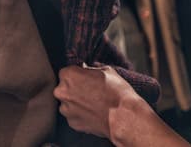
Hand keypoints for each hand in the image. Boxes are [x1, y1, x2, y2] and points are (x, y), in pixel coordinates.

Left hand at [54, 65, 189, 146]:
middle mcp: (63, 92)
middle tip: (93, 89)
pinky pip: (75, 115)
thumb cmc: (120, 92)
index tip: (87, 75)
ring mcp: (67, 110)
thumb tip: (92, 66)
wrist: (127, 120)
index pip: (68, 69)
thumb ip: (95, 68)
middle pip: (66, 86)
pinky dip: (83, 113)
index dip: (79, 72)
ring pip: (70, 101)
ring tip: (97, 102)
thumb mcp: (109, 71)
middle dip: (77, 87)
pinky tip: (96, 112)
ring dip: (79, 101)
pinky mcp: (73, 124)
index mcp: (69, 75)